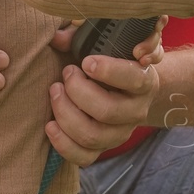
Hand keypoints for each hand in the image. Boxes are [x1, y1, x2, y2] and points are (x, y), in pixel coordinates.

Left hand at [42, 18, 166, 166]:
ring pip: (92, 135)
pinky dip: (63, 144)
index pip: (133, 79)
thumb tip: (56, 38)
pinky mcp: (103, 148)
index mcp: (143, 81)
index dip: (108, 71)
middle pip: (107, 111)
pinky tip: (50, 124)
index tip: (86, 61)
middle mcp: (136, 111)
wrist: (129, 90)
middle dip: (77, 91)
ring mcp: (120, 133)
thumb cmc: (114, 60)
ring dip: (65, 113)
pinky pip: (84, 158)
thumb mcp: (109, 43)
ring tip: (55, 92)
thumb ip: (85, 35)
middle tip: (65, 73)